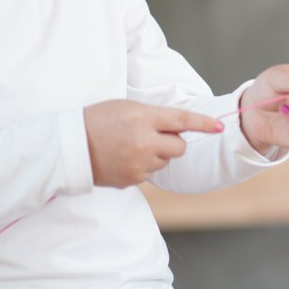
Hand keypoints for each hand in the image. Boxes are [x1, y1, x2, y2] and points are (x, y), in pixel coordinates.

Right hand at [84, 100, 222, 187]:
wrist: (68, 146)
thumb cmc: (97, 120)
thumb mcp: (126, 108)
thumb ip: (153, 116)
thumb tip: (177, 129)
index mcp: (143, 118)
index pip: (182, 120)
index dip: (204, 124)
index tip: (220, 126)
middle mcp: (144, 142)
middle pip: (179, 147)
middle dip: (173, 142)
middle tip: (154, 136)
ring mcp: (138, 164)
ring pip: (165, 162)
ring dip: (157, 155)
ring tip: (130, 146)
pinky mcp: (131, 180)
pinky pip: (149, 174)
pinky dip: (142, 167)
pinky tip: (123, 158)